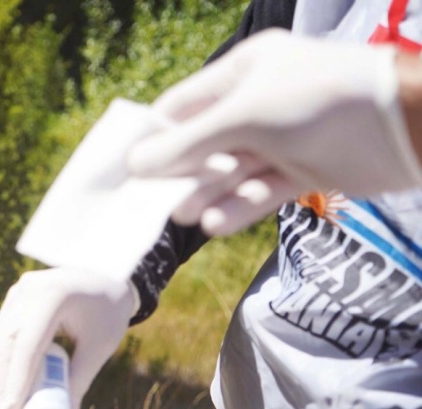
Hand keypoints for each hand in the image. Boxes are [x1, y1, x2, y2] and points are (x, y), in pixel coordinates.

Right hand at [0, 268, 134, 408]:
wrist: (106, 277)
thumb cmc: (108, 312)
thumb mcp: (100, 347)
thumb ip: (79, 380)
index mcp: (52, 296)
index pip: (26, 347)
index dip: (14, 386)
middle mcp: (26, 291)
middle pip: (4, 347)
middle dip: (1, 388)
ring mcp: (16, 293)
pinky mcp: (13, 301)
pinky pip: (0, 337)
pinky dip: (2, 365)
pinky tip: (7, 389)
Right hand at [126, 29, 421, 234]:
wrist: (404, 124)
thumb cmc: (316, 100)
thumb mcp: (242, 116)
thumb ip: (187, 144)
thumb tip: (133, 164)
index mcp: (243, 72)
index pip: (184, 105)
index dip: (155, 136)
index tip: (128, 170)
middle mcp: (259, 103)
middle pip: (205, 143)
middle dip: (182, 172)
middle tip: (157, 202)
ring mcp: (283, 138)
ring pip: (233, 171)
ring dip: (209, 193)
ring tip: (187, 215)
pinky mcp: (305, 170)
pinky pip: (262, 190)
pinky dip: (241, 206)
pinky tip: (217, 223)